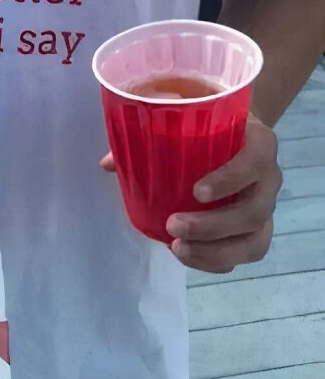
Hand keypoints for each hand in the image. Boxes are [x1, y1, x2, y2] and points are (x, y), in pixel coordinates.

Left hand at [100, 115, 281, 272]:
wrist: (235, 132)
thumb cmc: (208, 124)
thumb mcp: (188, 117)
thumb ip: (151, 133)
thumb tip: (108, 164)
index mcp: (257, 142)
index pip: (255, 161)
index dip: (230, 179)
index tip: (196, 192)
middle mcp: (269, 176)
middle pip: (254, 211)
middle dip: (213, 226)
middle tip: (173, 225)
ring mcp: (266, 205)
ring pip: (254, 240)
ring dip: (216, 251)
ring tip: (178, 248)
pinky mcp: (259, 228)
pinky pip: (247, 252)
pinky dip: (217, 261)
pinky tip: (188, 256)